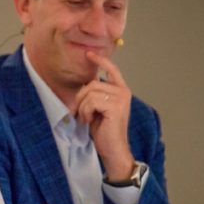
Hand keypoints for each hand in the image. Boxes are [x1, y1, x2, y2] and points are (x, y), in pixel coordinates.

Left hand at [73, 52, 133, 180]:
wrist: (113, 149)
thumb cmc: (105, 130)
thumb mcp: (99, 108)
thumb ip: (96, 94)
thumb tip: (86, 83)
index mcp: (121, 90)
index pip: (112, 69)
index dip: (100, 60)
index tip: (89, 54)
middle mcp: (123, 91)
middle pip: (92, 83)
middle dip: (81, 99)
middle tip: (82, 114)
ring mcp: (120, 98)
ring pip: (90, 92)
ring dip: (82, 107)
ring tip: (86, 118)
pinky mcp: (115, 106)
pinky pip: (91, 101)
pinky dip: (85, 112)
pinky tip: (89, 121)